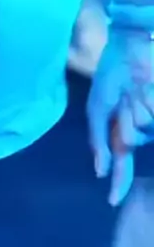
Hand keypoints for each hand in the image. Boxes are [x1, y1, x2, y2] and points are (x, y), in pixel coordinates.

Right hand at [87, 26, 153, 205]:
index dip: (120, 181)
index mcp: (120, 128)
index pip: (122, 160)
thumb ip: (99, 139)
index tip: (114, 201)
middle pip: (132, 140)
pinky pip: (152, 118)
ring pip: (144, 129)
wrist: (131, 45)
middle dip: (126, 120)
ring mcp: (151, 117)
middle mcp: (139, 126)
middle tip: (125, 97)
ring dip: (138, 107)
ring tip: (138, 87)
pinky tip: (148, 88)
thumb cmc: (110, 74)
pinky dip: (149, 103)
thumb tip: (101, 171)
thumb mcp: (97, 107)